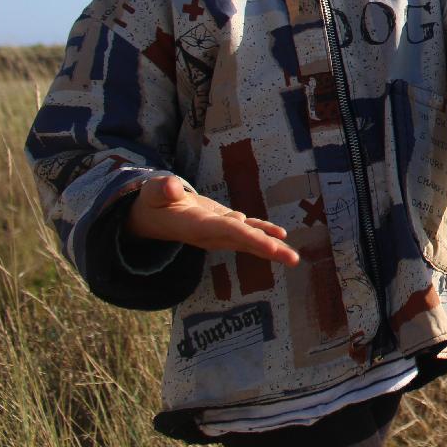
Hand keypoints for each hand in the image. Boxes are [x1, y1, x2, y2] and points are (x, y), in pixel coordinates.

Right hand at [126, 175, 299, 266]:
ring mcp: (219, 231)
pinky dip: (264, 231)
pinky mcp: (223, 224)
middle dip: (269, 250)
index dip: (251, 238)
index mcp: (198, 226)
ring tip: (293, 257)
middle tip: (294, 259)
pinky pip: (247, 230)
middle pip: (245, 242)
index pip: (229, 231)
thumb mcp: (153, 192)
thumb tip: (172, 187)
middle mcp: (212, 233)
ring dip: (272, 246)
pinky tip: (281, 235)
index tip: (272, 247)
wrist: (153, 216)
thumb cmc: (154, 202)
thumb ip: (161, 189)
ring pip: (249, 239)